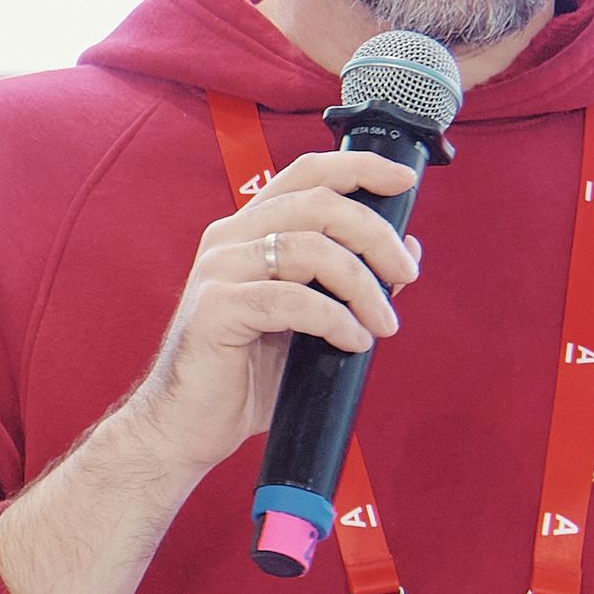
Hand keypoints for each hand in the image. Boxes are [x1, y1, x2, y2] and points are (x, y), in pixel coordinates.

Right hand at [119, 150, 422, 477]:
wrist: (187, 424)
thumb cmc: (243, 375)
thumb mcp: (310, 321)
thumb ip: (349, 282)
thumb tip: (406, 250)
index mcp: (249, 231)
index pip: (306, 175)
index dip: (359, 168)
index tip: (403, 182)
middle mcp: (230, 238)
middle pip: (318, 204)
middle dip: (375, 235)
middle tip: (405, 273)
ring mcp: (219, 270)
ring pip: (311, 248)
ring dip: (361, 285)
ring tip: (383, 322)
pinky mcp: (217, 308)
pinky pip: (293, 300)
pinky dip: (335, 319)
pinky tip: (352, 341)